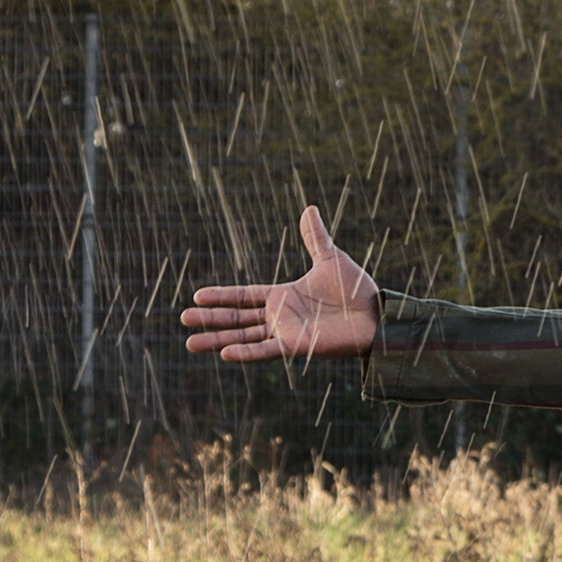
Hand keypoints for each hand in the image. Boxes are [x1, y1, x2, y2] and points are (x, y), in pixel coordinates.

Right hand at [181, 206, 381, 362]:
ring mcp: (286, 332)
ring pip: (244, 336)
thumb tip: (310, 208)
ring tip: (190, 343)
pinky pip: (265, 351)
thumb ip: (315, 237)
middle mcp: (280, 316)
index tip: (197, 295)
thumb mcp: (330, 258)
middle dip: (210, 319)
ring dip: (217, 340)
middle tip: (183, 319)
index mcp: (284, 296)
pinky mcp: (297, 347)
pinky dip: (245, 352)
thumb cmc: (357, 290)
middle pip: (237, 318)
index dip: (222, 295)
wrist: (377, 314)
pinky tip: (224, 352)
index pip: (244, 296)